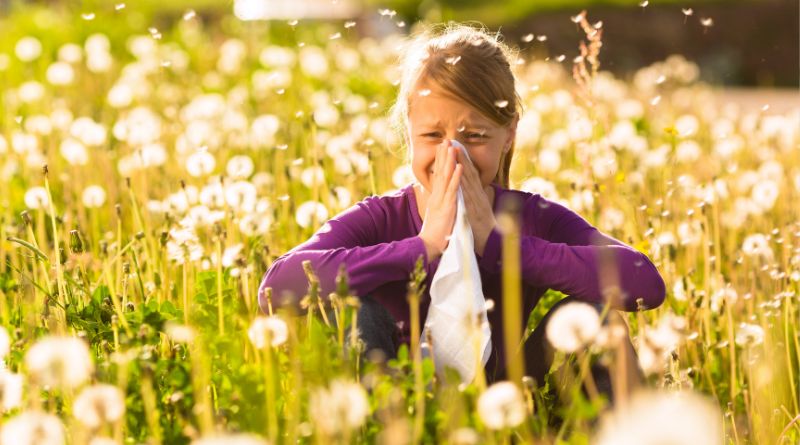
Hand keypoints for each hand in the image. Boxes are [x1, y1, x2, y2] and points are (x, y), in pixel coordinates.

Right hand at [417, 140, 462, 260]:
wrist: (429, 246)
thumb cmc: (435, 233)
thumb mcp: (437, 215)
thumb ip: (439, 204)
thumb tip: (440, 197)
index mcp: (436, 197)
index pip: (438, 175)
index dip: (440, 161)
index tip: (442, 148)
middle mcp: (437, 196)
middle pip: (440, 172)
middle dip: (443, 155)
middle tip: (445, 140)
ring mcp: (442, 200)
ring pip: (446, 177)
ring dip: (449, 161)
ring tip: (452, 147)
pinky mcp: (447, 207)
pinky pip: (453, 190)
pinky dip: (456, 177)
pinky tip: (459, 166)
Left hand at [454, 146, 497, 256]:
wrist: (492, 243)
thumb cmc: (484, 228)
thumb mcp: (479, 210)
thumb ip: (477, 198)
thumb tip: (476, 189)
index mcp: (478, 195)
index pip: (470, 174)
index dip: (463, 160)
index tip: (456, 147)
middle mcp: (478, 195)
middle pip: (469, 173)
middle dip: (461, 157)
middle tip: (454, 142)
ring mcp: (477, 202)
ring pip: (468, 181)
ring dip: (462, 165)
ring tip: (455, 152)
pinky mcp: (474, 211)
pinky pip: (468, 196)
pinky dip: (463, 185)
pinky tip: (459, 176)